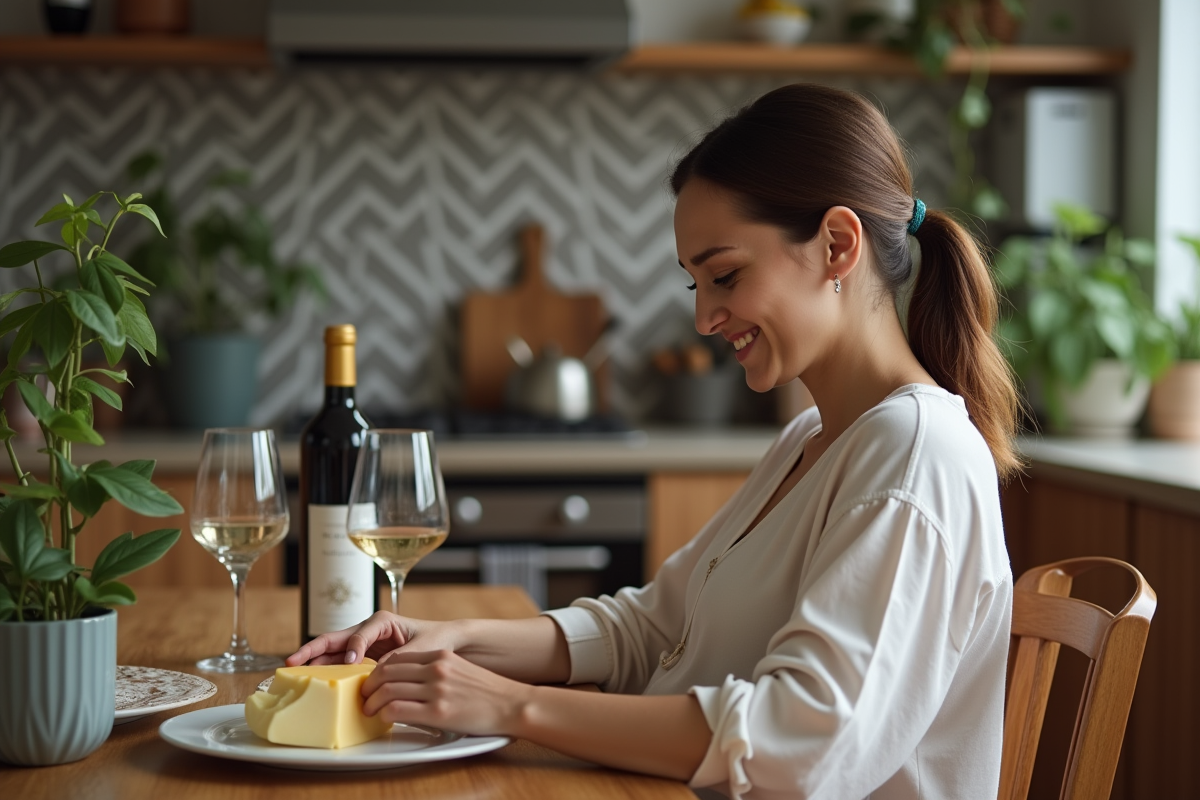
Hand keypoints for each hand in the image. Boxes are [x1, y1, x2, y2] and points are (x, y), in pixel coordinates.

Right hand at [285, 612, 460, 665]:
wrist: (445, 642)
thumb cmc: (436, 639)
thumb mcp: (421, 649)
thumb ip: (399, 660)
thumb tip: (377, 674)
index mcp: (382, 621)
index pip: (360, 634)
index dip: (353, 649)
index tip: (350, 664)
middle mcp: (367, 630)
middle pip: (334, 639)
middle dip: (311, 650)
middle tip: (291, 663)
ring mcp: (362, 644)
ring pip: (332, 652)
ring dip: (314, 663)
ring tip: (293, 675)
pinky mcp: (362, 658)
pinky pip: (340, 664)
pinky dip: (326, 672)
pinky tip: (314, 684)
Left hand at [361, 649, 532, 736]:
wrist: (512, 704)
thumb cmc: (487, 692)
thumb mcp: (459, 671)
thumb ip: (434, 672)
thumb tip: (408, 683)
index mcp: (441, 656)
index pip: (397, 658)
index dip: (378, 670)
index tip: (372, 682)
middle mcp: (436, 668)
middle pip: (387, 671)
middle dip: (369, 686)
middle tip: (364, 697)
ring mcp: (437, 689)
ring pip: (387, 690)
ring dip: (372, 701)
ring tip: (369, 710)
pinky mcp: (438, 712)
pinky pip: (397, 710)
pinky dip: (384, 714)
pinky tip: (384, 719)